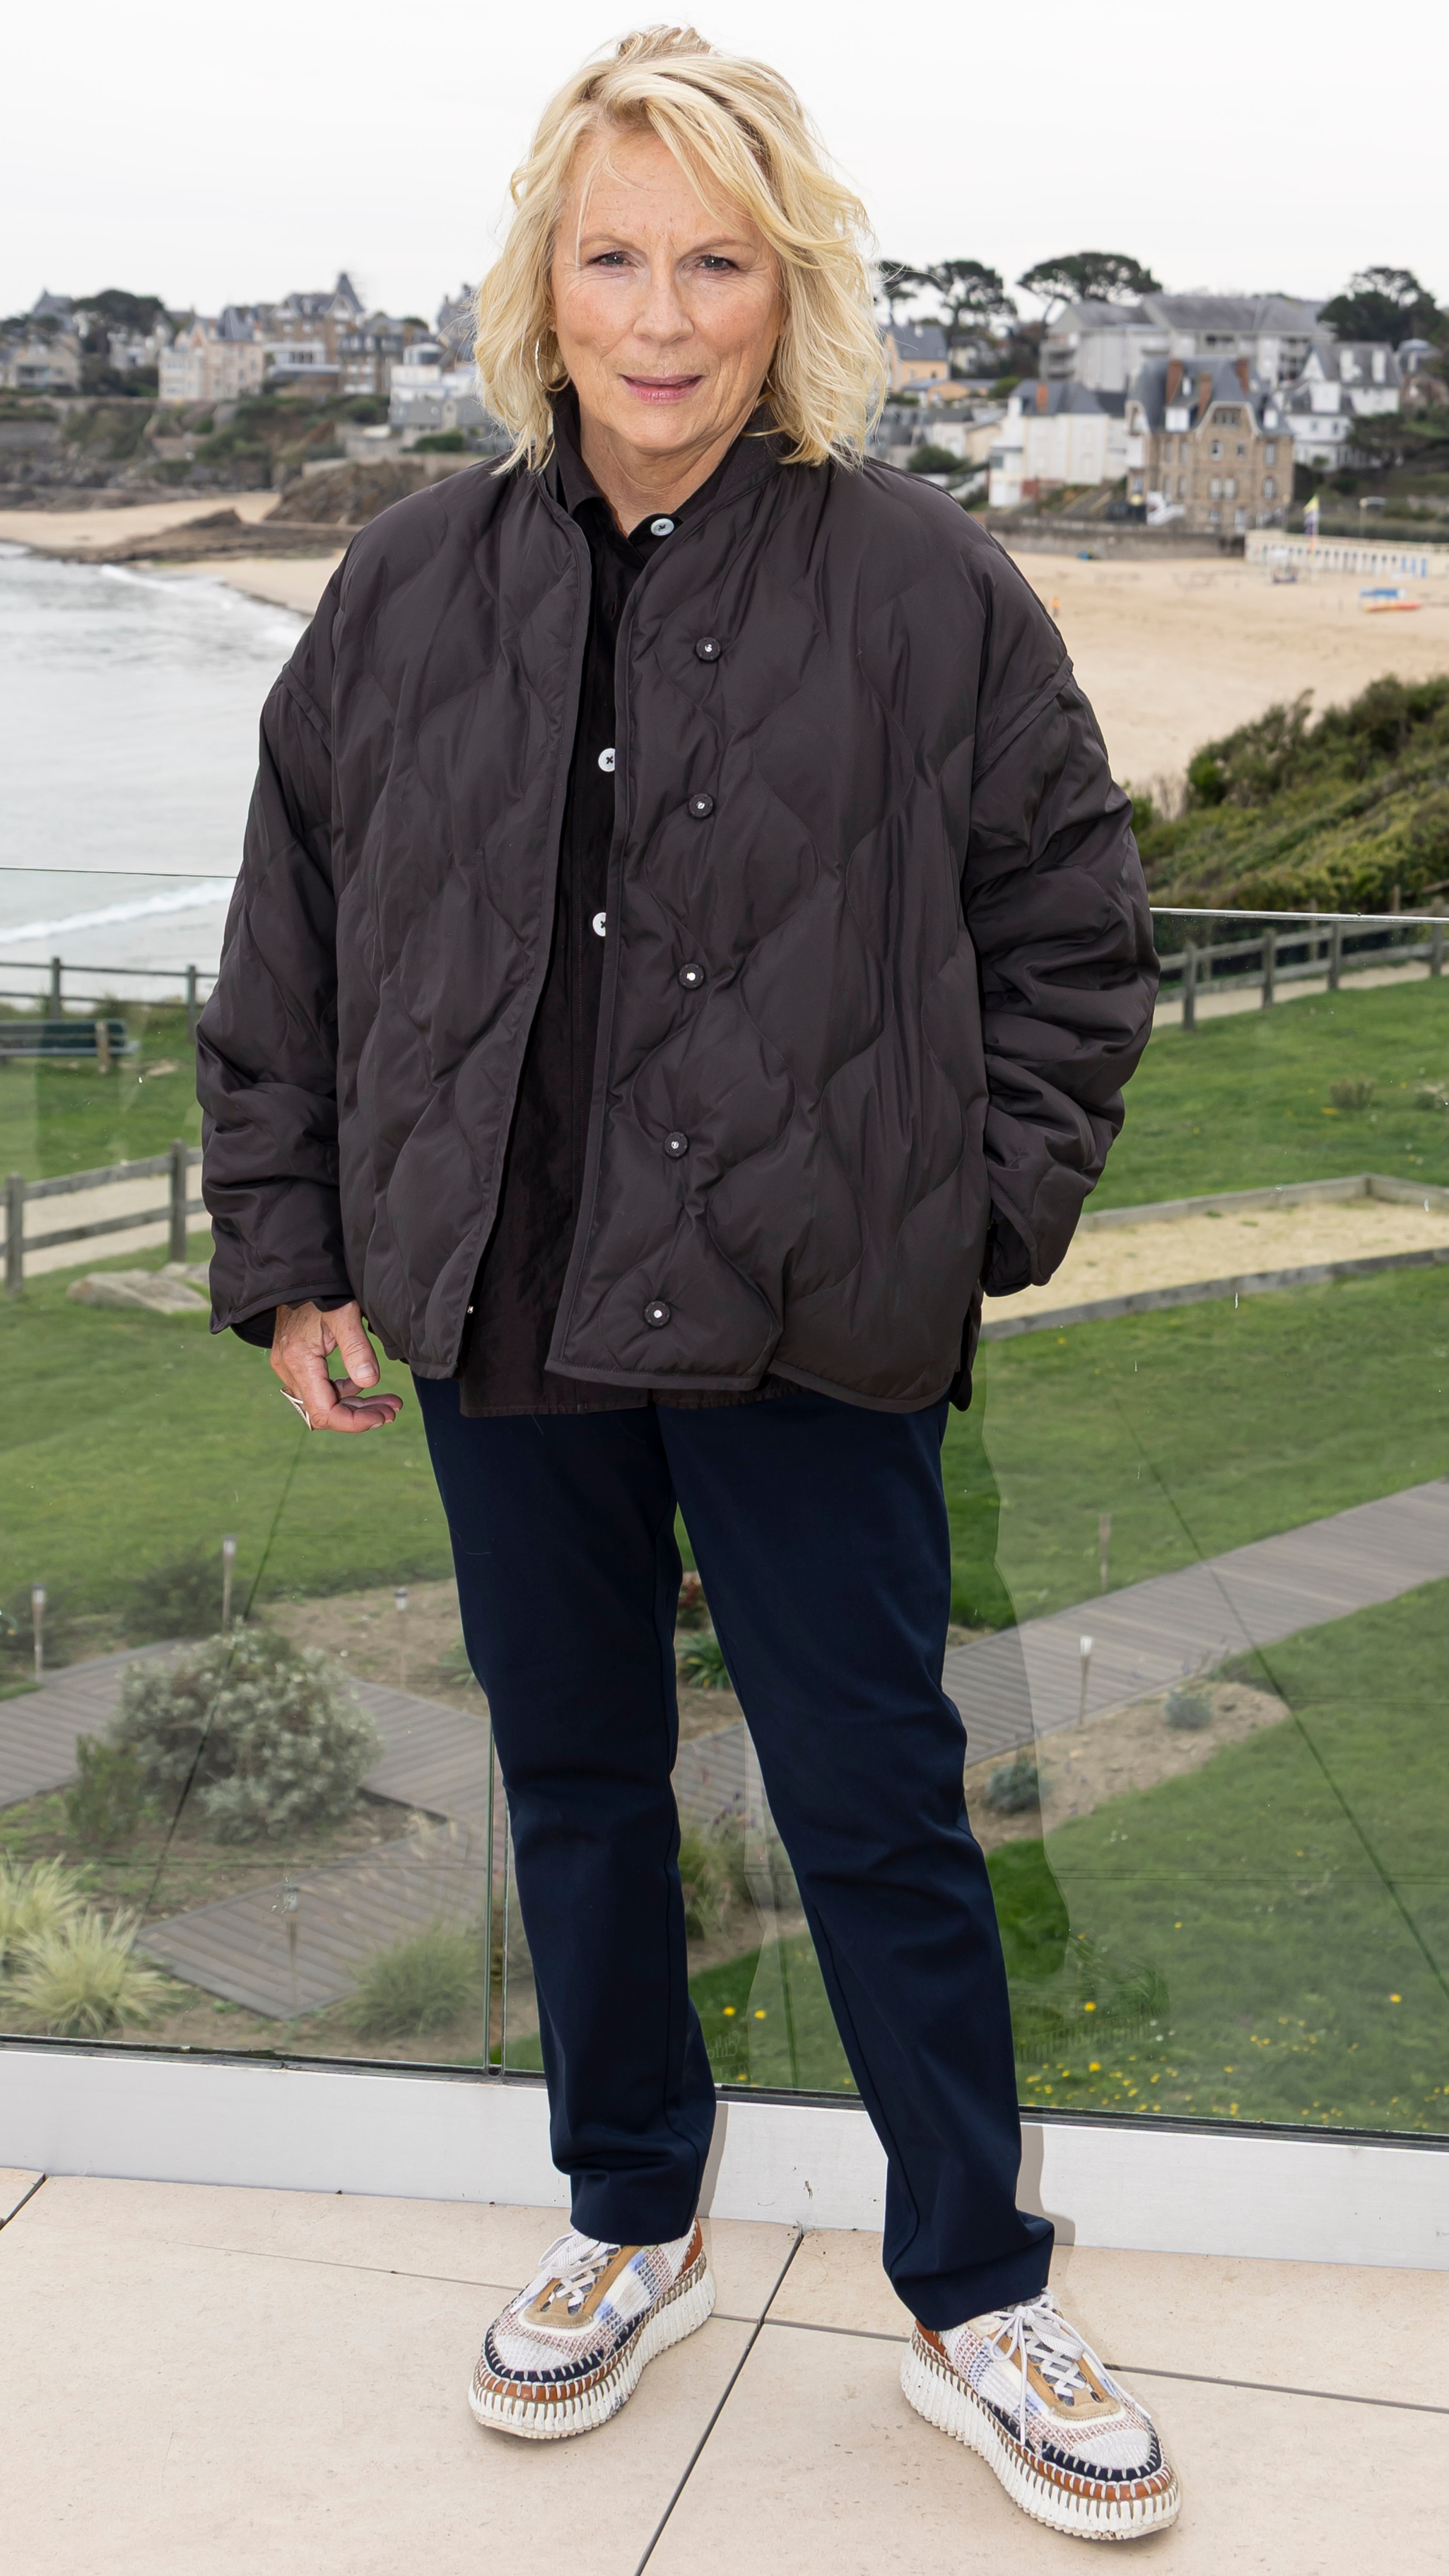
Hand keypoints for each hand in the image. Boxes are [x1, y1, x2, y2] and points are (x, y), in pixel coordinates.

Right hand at [270, 1300, 403, 1433]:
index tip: (382, 1416)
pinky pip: (318, 1387)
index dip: (354, 1422)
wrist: (298, 1273)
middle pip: (324, 1411)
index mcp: (299, 1361)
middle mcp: (288, 1369)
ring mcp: (289, 1366)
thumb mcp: (345, 1315)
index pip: (324, 1412)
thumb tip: (369, 1383)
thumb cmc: (322, 1290)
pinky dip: (342, 1391)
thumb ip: (357, 1350)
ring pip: (322, 1401)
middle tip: (393, 1410)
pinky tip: (363, 1384)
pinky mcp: (294, 1361)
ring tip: (388, 1402)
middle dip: (360, 1415)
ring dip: (355, 1404)